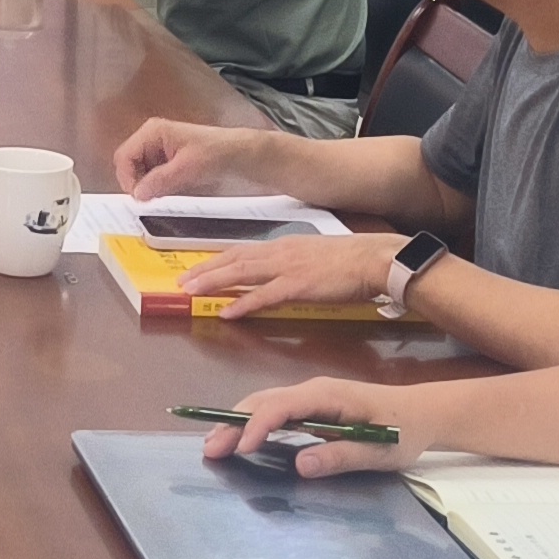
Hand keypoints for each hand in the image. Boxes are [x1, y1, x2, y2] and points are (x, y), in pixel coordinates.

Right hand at [113, 116, 245, 197]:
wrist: (239, 154)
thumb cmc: (216, 152)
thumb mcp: (187, 168)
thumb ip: (160, 181)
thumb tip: (137, 194)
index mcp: (152, 132)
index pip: (124, 156)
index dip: (127, 178)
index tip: (138, 197)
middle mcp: (151, 138)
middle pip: (128, 164)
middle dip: (136, 183)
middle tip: (148, 200)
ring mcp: (157, 149)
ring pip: (138, 172)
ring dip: (146, 186)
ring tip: (161, 195)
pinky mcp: (165, 161)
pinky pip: (150, 176)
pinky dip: (155, 186)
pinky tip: (167, 191)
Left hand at [187, 231, 398, 324]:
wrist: (375, 259)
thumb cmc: (352, 260)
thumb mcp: (315, 256)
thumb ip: (293, 264)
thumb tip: (278, 276)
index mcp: (284, 245)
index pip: (242, 251)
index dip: (217, 260)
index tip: (198, 268)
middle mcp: (280, 252)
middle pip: (234, 260)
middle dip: (206, 270)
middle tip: (183, 282)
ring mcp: (288, 268)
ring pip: (241, 273)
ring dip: (214, 283)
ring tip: (192, 293)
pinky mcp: (299, 286)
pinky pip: (264, 296)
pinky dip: (243, 303)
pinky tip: (227, 312)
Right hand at [201, 377, 423, 479]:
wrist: (423, 412)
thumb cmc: (404, 431)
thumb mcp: (380, 450)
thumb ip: (342, 456)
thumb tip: (301, 465)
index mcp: (329, 395)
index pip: (283, 406)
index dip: (258, 425)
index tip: (241, 449)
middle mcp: (313, 390)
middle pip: (264, 400)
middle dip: (233, 422)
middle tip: (209, 449)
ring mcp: (310, 396)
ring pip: (264, 403)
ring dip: (237, 421)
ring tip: (214, 445)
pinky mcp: (311, 406)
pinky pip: (274, 410)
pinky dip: (251, 422)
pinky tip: (239, 438)